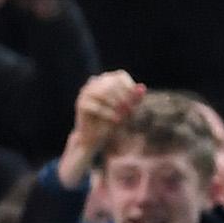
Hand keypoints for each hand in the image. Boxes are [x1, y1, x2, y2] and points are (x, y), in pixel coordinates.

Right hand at [57, 70, 145, 186]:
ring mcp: (85, 94)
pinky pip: (94, 104)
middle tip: (132, 111)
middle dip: (124, 97)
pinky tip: (116, 121)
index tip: (136, 104)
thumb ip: (132, 102)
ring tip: (124, 117)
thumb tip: (143, 88)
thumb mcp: (124, 116)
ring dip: (116, 105)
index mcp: (105, 83)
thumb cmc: (109, 130)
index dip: (130, 89)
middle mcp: (93, 85)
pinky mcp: (80, 106)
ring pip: (103, 91)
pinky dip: (107, 113)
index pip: (121, 77)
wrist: (89, 145)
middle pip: (112, 82)